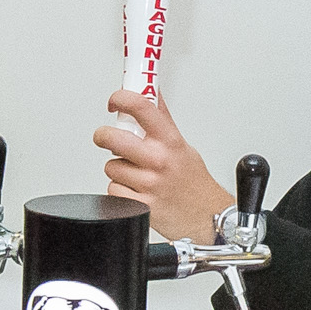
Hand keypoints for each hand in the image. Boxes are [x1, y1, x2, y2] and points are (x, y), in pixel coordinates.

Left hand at [94, 91, 230, 243]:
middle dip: (104, 136)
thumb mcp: (182, 145)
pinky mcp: (140, 205)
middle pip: (112, 138)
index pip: (141, 107)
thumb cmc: (193, 182)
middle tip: (108, 138)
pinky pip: (113, 190)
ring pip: (110, 167)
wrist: (206, 217)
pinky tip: (135, 190)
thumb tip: (150, 93)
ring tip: (134, 173)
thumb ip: (161, 120)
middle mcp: (158, 160)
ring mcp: (149, 184)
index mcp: (169, 141)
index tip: (115, 100)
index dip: (122, 98)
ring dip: (117, 170)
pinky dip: (120, 190)